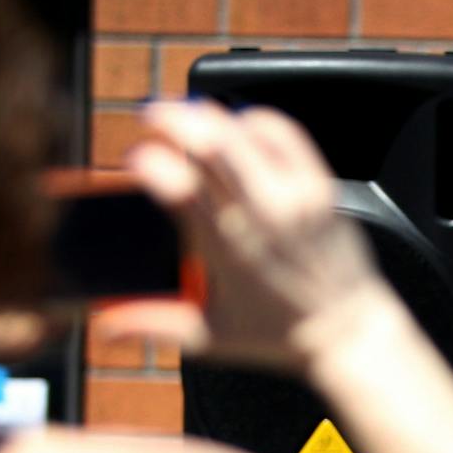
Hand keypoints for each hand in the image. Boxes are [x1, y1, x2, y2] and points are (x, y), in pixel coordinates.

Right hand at [115, 100, 388, 371]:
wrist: (348, 333)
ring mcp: (294, 199)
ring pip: (247, 132)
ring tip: (189, 116)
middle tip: (152, 116)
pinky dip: (256, 120)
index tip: (136, 159)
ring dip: (211, 114)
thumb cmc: (279, 336)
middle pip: (212, 145)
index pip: (180, 187)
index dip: (149, 162)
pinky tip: (237, 124)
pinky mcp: (319, 189)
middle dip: (173, 119)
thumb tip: (104, 324)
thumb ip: (152, 323)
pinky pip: (287, 135)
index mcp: (226, 251)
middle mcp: (262, 218)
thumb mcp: (209, 337)